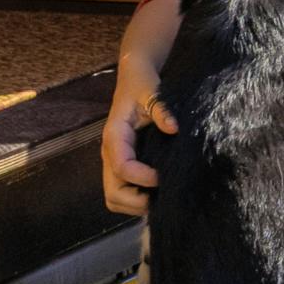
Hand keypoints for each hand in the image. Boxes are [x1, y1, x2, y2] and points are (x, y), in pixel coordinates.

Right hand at [101, 65, 176, 216]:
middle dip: (137, 201)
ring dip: (136, 204)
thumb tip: (174, 128)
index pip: (122, 168)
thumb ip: (161, 109)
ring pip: (115, 198)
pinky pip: (122, 192)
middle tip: (163, 197)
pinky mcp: (121, 166)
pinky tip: (157, 192)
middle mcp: (110, 154)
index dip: (143, 178)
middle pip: (113, 193)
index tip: (164, 176)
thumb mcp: (152, 91)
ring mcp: (113, 162)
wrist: (133, 79)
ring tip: (161, 197)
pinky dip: (137, 200)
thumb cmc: (142, 85)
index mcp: (114, 137)